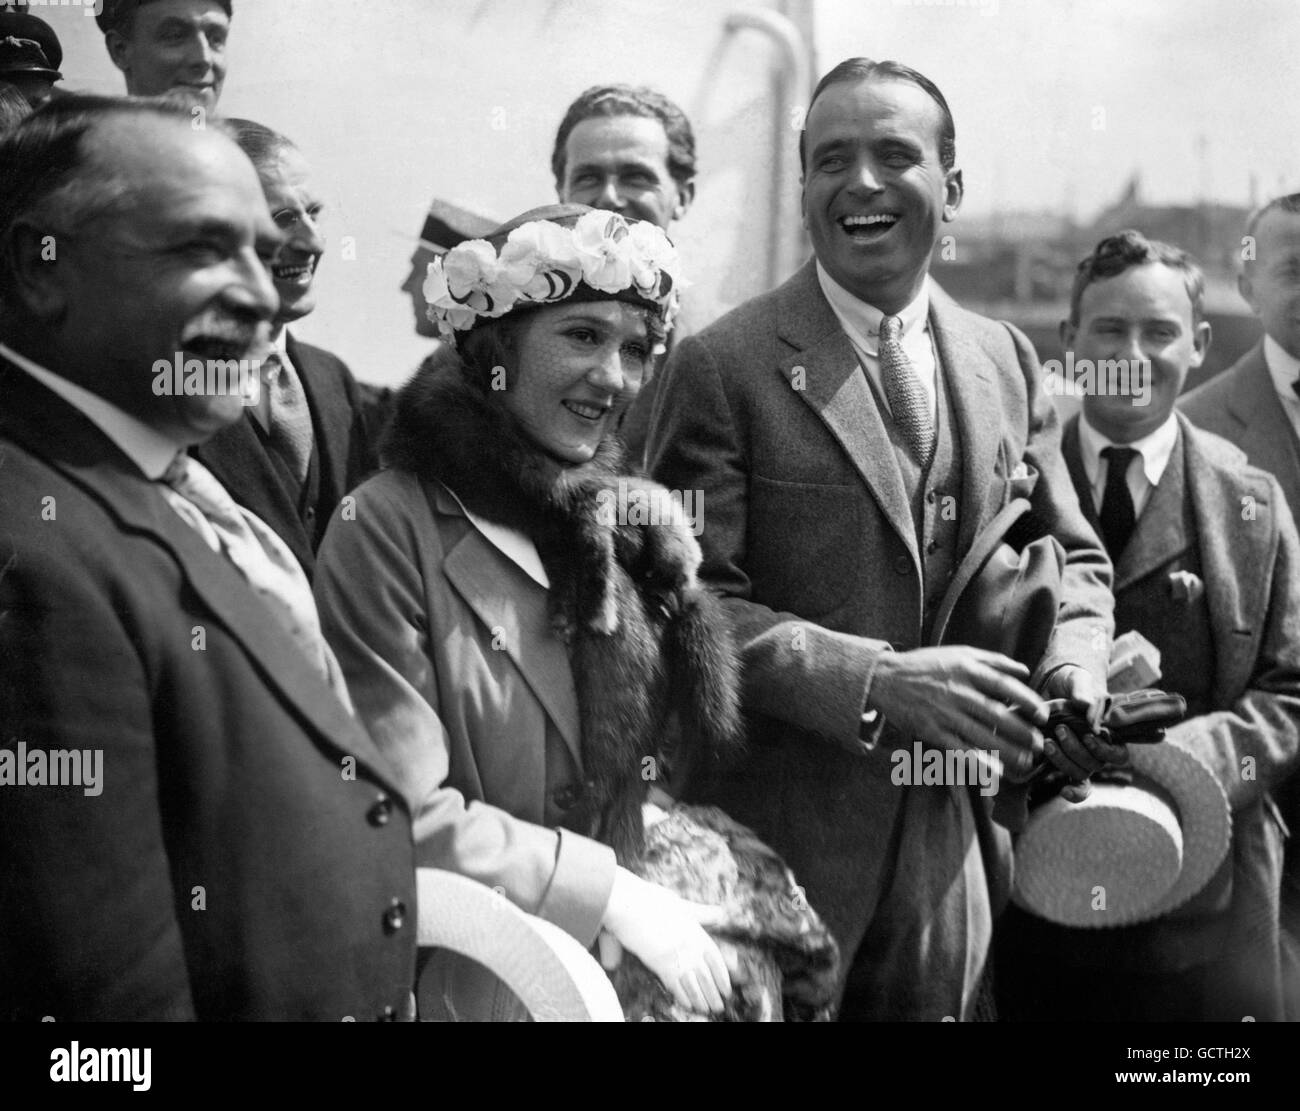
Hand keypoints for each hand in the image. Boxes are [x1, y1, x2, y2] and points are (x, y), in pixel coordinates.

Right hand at [602, 868, 731, 1013]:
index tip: (727, 988)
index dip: (722, 975)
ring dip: (702, 999)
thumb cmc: (651, 900)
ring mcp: (678, 954)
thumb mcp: (680, 903)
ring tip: (708, 1010)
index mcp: (695, 930)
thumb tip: (722, 913)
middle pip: (707, 974)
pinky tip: (689, 1006)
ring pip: (694, 983)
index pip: (715, 957)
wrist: (629, 903)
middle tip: (719, 1007)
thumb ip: (700, 912)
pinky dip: (683, 997)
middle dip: (713, 992)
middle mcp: (690, 944)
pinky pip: (676, 985)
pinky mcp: (661, 963)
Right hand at [867, 647, 1047, 776]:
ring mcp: (944, 713)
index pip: (1005, 686)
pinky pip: (960, 750)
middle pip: (997, 715)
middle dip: (1022, 732)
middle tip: (1040, 744)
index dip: (1027, 701)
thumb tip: (1024, 670)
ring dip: (1007, 751)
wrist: (885, 679)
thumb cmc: (925, 664)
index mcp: (966, 670)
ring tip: (1027, 762)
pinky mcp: (932, 731)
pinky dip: (979, 763)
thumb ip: (992, 660)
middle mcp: (957, 691)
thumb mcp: (958, 652)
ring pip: (982, 736)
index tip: (1042, 715)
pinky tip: (996, 773)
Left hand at [1039, 666, 1127, 800]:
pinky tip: (1063, 790)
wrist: (1052, 690)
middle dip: (1076, 749)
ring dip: (1064, 761)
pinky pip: (1077, 786)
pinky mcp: (1066, 764)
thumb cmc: (1072, 685)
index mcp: (1110, 733)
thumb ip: (1081, 689)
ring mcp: (1083, 759)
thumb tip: (1085, 704)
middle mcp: (1099, 750)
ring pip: (1081, 773)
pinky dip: (1073, 792)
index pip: (1119, 754)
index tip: (1088, 736)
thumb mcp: (1076, 680)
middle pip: (1095, 764)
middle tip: (1060, 730)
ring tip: (1047, 743)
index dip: (1104, 750)